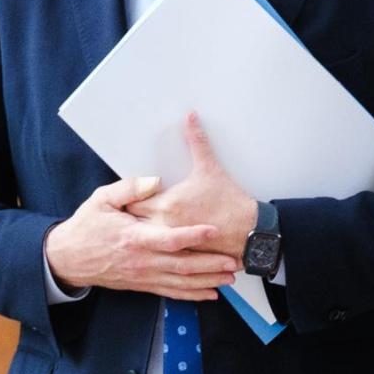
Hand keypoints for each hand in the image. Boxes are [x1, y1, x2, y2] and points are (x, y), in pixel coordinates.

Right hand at [45, 175, 238, 298]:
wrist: (67, 259)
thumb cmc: (86, 227)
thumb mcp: (101, 200)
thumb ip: (129, 188)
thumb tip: (155, 180)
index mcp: (133, 238)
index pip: (169, 238)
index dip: (193, 235)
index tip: (214, 230)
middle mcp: (142, 260)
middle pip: (182, 265)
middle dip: (211, 264)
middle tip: (234, 261)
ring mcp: (143, 275)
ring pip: (181, 282)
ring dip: (208, 281)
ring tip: (231, 277)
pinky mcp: (143, 284)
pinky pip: (171, 292)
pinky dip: (192, 295)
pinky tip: (211, 294)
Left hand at [125, 112, 255, 259]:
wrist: (250, 230)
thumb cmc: (230, 202)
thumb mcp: (210, 168)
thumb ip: (196, 141)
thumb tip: (190, 117)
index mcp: (167, 204)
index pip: (130, 202)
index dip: (125, 199)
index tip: (124, 196)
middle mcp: (165, 226)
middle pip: (132, 224)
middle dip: (127, 219)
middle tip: (124, 213)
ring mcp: (172, 244)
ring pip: (142, 242)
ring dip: (138, 235)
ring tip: (134, 231)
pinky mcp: (180, 255)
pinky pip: (158, 254)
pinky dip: (153, 249)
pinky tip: (151, 247)